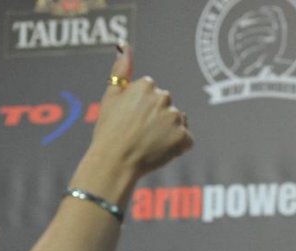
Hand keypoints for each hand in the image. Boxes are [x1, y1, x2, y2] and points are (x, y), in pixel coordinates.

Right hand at [88, 43, 192, 177]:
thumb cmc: (109, 130)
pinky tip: (161, 151)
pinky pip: (186, 140)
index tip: (131, 119)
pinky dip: (178, 147)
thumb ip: (121, 70)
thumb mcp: (111, 96)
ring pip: (178, 122)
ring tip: (150, 142)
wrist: (115, 162)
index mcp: (146, 86)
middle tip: (140, 133)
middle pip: (167, 106)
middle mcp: (164, 98)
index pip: (152, 93)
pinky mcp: (183, 137)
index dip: (142, 108)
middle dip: (158, 118)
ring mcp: (175, 118)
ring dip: (170, 131)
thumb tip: (124, 45)